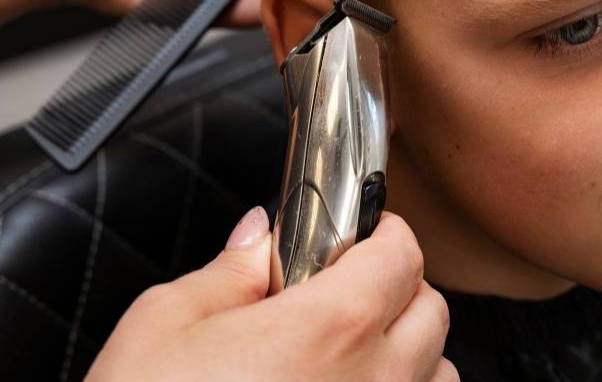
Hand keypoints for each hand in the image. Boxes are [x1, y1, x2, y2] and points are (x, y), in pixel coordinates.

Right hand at [85, 208, 457, 381]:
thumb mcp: (164, 324)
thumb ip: (229, 271)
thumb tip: (258, 236)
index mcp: (331, 328)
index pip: (402, 255)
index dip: (386, 234)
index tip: (365, 234)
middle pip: (432, 311)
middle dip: (399, 287)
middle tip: (349, 288)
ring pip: (437, 374)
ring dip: (410, 352)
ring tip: (351, 352)